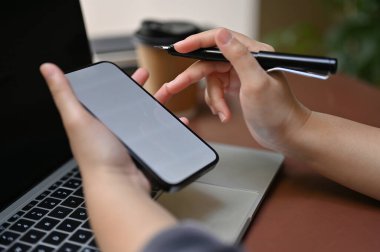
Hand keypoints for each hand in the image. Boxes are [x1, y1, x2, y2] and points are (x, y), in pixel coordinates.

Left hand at [40, 64, 175, 251]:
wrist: (118, 185)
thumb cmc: (96, 156)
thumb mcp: (76, 118)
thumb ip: (64, 94)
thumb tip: (47, 69)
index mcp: (94, 120)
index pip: (106, 95)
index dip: (117, 81)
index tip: (127, 70)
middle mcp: (111, 130)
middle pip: (128, 103)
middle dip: (140, 88)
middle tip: (148, 76)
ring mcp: (128, 140)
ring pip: (145, 116)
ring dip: (156, 103)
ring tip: (167, 93)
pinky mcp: (143, 150)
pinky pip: (158, 134)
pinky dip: (168, 126)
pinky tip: (177, 120)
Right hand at [155, 28, 310, 151]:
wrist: (287, 134)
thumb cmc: (278, 112)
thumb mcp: (256, 83)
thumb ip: (239, 57)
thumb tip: (221, 35)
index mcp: (253, 53)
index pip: (219, 39)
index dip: (197, 42)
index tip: (178, 48)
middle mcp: (246, 61)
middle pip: (209, 62)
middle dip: (193, 77)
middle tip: (174, 86)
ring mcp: (240, 75)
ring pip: (211, 80)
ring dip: (212, 98)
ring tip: (222, 112)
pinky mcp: (237, 88)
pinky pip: (216, 91)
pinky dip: (217, 103)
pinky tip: (225, 114)